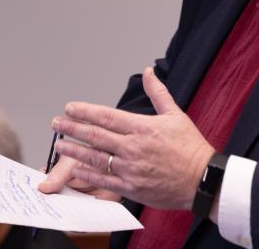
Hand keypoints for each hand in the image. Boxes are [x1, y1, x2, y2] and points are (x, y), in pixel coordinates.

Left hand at [39, 67, 214, 210]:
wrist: (201, 179)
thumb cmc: (190, 147)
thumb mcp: (176, 114)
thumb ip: (158, 92)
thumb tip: (148, 72)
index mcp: (142, 127)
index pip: (106, 116)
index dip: (85, 111)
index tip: (70, 107)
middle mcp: (133, 147)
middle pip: (95, 136)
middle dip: (72, 128)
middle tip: (57, 123)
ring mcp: (130, 168)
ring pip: (94, 157)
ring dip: (74, 150)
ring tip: (59, 144)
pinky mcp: (131, 187)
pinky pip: (103, 180)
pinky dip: (87, 174)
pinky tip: (75, 169)